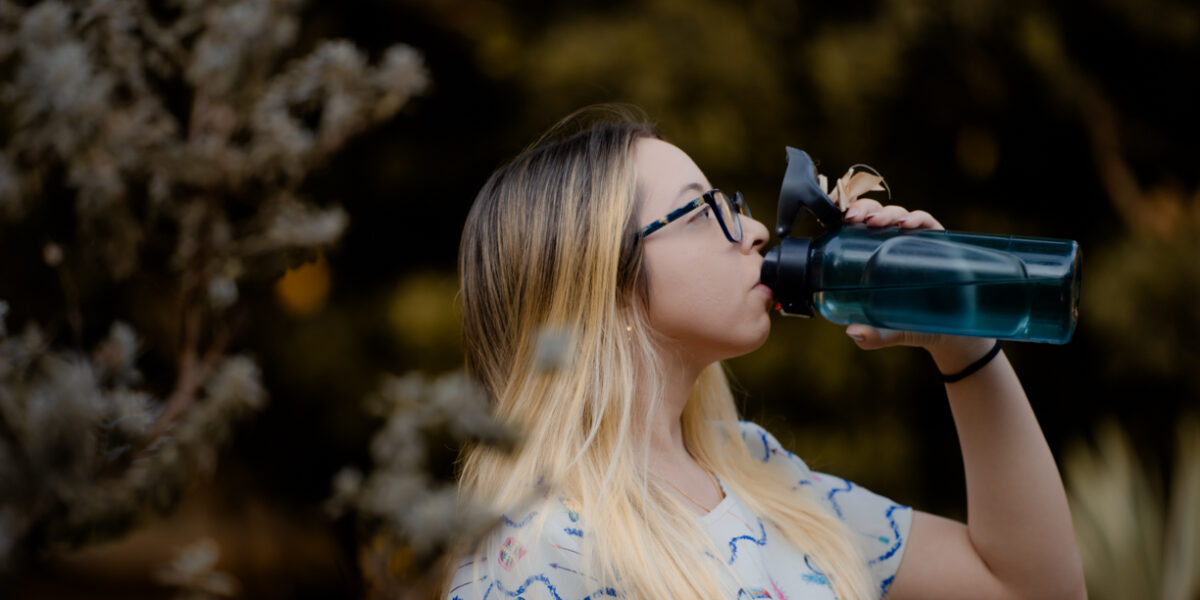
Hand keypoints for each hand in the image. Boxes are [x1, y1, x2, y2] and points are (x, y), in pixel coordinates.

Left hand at [840, 198, 996, 365]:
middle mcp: (894, 245)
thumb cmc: (916, 325)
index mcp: (874, 258)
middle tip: (855, 217)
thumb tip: (853, 332)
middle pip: (876, 216)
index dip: (848, 218)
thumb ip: (874, 335)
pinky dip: (918, 218)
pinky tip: (908, 224)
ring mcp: (917, 242)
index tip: (839, 220)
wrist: (954, 334)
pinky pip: (929, 224)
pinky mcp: (941, 244)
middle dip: (864, 209)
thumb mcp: (891, 332)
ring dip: (887, 213)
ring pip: (899, 215)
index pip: (857, 230)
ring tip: (877, 221)